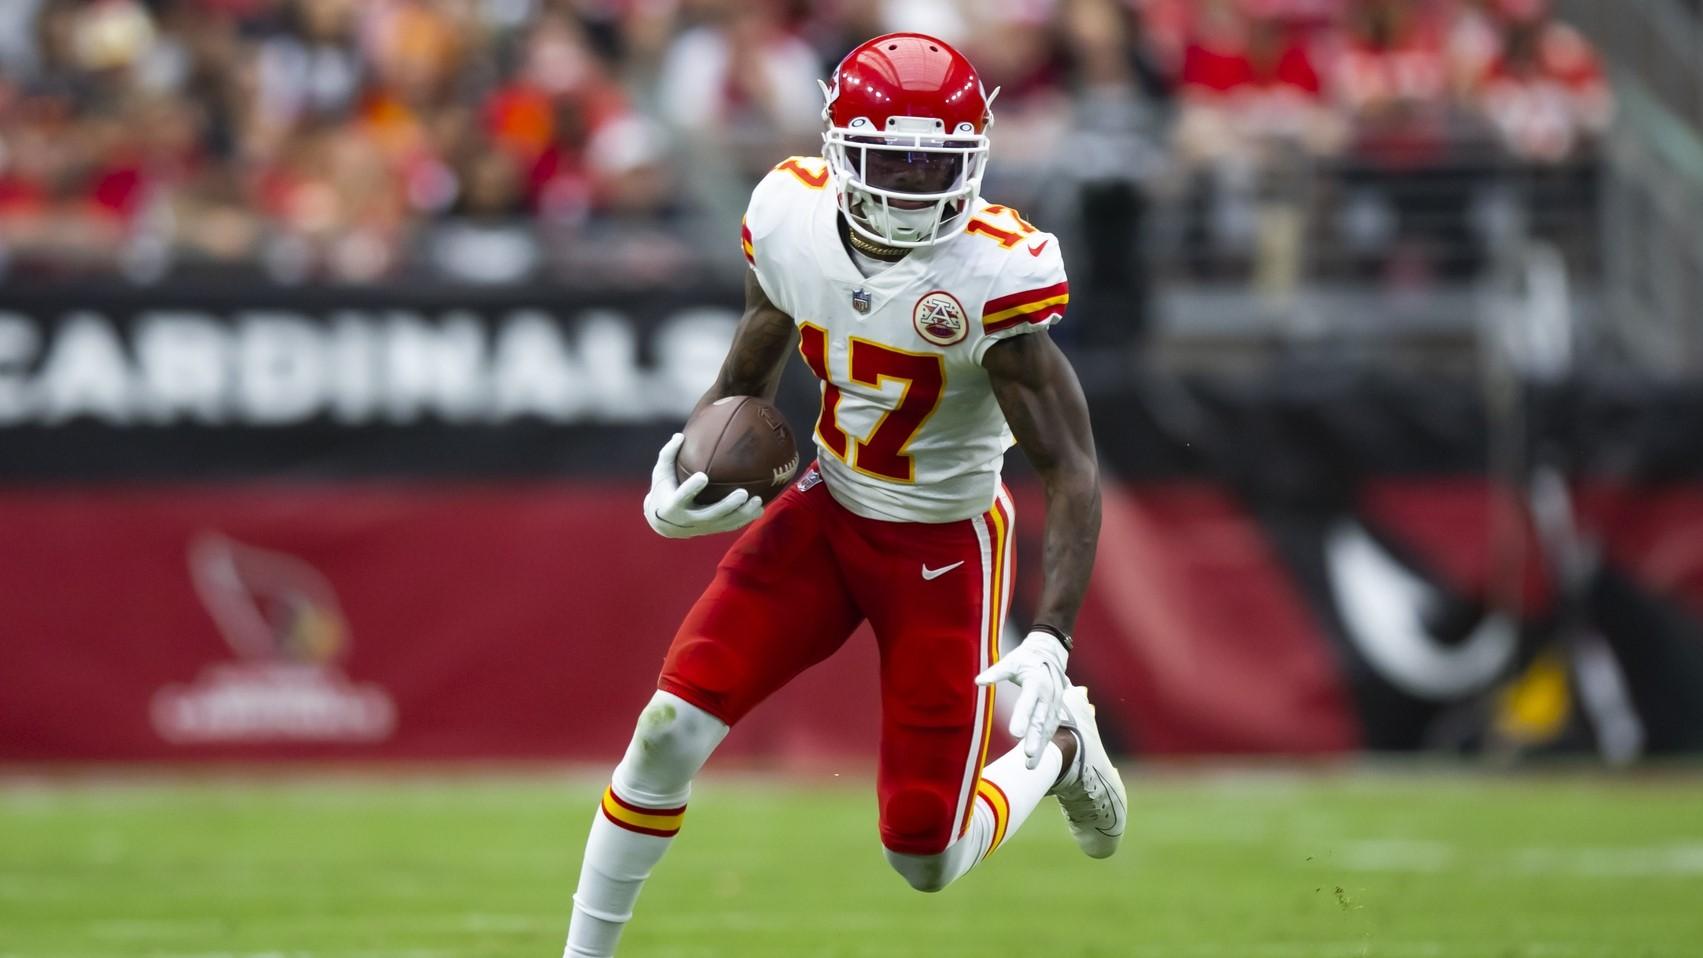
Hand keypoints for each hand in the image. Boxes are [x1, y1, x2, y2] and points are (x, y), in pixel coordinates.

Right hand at [643, 433, 763, 538]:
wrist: (663, 522)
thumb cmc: (664, 490)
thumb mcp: (661, 473)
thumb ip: (669, 454)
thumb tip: (680, 435)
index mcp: (673, 505)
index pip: (683, 496)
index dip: (692, 488)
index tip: (703, 476)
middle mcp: (689, 519)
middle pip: (711, 514)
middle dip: (728, 505)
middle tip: (743, 492)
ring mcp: (703, 527)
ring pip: (725, 522)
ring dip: (742, 513)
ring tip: (758, 501)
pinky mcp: (712, 529)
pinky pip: (731, 526)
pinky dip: (745, 519)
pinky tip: (760, 509)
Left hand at [974, 630, 1069, 768]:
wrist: (1050, 653)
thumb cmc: (1026, 658)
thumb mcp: (1010, 661)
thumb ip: (995, 672)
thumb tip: (977, 681)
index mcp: (1036, 683)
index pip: (1028, 702)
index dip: (1022, 718)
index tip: (1015, 734)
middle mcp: (1048, 696)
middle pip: (1041, 720)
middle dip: (1035, 739)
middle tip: (1028, 754)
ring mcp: (1054, 704)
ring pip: (1048, 729)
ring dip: (1041, 746)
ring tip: (1030, 764)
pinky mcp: (1055, 710)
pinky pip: (1051, 729)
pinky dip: (1045, 744)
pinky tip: (1036, 758)